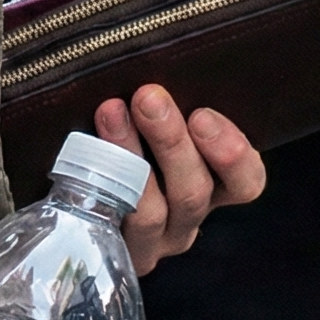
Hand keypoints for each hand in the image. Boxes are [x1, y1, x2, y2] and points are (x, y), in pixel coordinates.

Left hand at [96, 86, 265, 274]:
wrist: (75, 199)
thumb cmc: (130, 145)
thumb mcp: (160, 126)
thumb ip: (170, 107)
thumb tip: (163, 69)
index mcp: (213, 190)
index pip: (244, 182)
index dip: (231, 153)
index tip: (202, 116)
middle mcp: (184, 221)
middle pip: (193, 194)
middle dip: (171, 142)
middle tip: (148, 98)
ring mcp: (147, 243)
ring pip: (149, 212)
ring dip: (129, 158)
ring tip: (110, 113)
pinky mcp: (107, 251)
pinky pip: (106, 225)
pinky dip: (95, 186)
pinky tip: (81, 153)